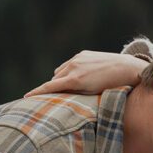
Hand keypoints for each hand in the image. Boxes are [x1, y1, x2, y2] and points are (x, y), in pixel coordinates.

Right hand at [26, 51, 146, 96]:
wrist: (126, 69)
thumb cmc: (109, 89)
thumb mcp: (89, 96)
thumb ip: (72, 95)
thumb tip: (59, 96)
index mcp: (75, 80)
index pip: (49, 86)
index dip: (36, 93)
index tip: (25, 97)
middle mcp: (73, 67)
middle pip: (54, 80)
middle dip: (53, 89)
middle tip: (55, 99)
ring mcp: (77, 58)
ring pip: (59, 72)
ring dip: (60, 80)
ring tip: (71, 89)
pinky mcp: (82, 54)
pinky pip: (68, 64)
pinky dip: (68, 72)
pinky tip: (79, 77)